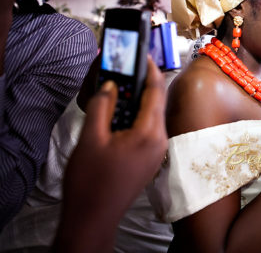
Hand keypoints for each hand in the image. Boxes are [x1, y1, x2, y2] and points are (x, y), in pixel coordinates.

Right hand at [55, 58, 166, 251]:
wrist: (93, 217)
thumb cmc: (91, 181)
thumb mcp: (91, 138)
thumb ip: (103, 105)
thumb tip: (111, 84)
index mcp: (150, 133)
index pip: (157, 92)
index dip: (151, 70)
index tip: (144, 54)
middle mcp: (160, 141)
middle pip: (157, 103)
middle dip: (145, 83)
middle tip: (129, 67)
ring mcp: (157, 152)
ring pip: (153, 116)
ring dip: (140, 101)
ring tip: (123, 87)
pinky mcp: (150, 159)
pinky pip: (149, 129)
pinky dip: (139, 116)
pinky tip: (123, 113)